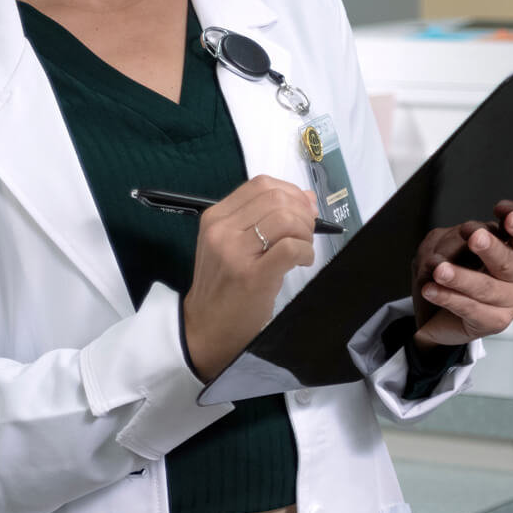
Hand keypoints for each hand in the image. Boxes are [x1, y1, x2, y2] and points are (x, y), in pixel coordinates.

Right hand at [182, 175, 319, 381]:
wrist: (205, 328)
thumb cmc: (223, 286)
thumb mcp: (233, 244)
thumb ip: (264, 218)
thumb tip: (307, 198)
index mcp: (215, 217)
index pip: (260, 185)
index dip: (290, 192)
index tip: (302, 210)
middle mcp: (222, 229)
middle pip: (276, 199)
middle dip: (302, 213)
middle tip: (305, 233)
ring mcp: (235, 252)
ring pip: (286, 220)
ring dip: (305, 233)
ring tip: (302, 250)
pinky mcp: (253, 275)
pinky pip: (291, 247)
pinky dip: (306, 252)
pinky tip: (302, 262)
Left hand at [410, 201, 512, 347]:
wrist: (436, 315)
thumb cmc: (452, 274)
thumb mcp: (445, 246)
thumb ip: (454, 240)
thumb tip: (455, 243)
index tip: (503, 211)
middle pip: (508, 259)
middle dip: (491, 248)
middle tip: (476, 238)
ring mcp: (511, 300)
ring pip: (485, 286)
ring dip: (460, 276)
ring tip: (439, 270)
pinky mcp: (495, 322)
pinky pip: (471, 308)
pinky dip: (449, 297)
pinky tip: (432, 290)